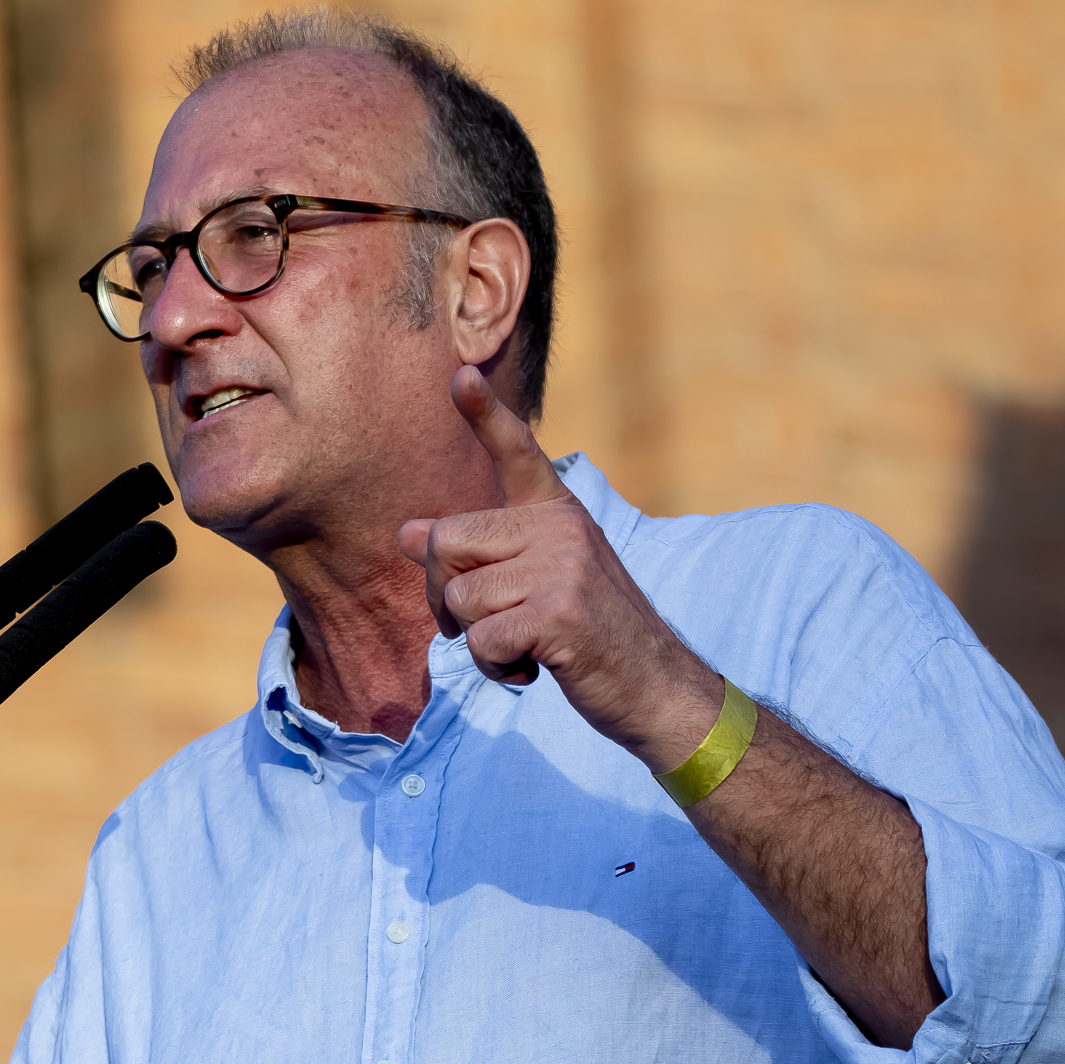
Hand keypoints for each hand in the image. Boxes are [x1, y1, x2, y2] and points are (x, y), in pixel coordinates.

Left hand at [397, 366, 717, 765]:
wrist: (657, 687)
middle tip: (489, 621)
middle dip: (445, 595)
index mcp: (557, 513)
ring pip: (457, 598)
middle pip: (445, 544)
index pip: (517, 453)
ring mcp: (562, 567)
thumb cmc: (588, 634)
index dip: (484, 415)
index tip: (458, 376)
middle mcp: (561, 528)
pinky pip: (480, 639)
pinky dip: (495, 665)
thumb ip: (480, 554)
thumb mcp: (535, 582)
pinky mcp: (558, 612)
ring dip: (477, 638)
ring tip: (525, 644)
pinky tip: (534, 665)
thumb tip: (407, 532)